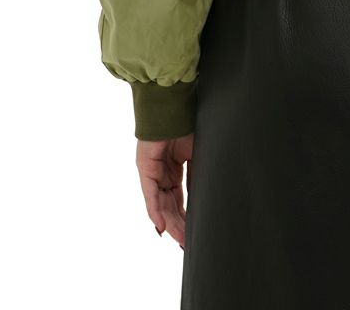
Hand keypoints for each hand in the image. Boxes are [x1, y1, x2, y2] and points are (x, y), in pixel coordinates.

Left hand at [136, 133, 193, 247]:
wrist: (175, 106)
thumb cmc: (188, 124)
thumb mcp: (198, 155)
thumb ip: (197, 175)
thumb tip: (204, 197)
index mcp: (174, 169)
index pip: (180, 199)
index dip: (187, 216)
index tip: (194, 232)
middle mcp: (161, 173)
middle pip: (170, 206)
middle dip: (180, 225)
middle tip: (187, 243)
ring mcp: (152, 172)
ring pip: (161, 204)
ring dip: (171, 222)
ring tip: (180, 240)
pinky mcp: (145, 168)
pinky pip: (151, 194)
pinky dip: (156, 210)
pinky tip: (163, 226)